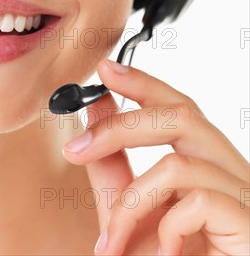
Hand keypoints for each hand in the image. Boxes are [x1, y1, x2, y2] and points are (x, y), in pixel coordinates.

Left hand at [61, 59, 249, 255]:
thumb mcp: (127, 209)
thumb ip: (112, 160)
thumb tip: (96, 107)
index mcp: (205, 160)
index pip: (178, 105)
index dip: (143, 82)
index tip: (105, 69)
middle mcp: (230, 169)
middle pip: (182, 116)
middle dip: (121, 125)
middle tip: (74, 148)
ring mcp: (244, 196)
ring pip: (178, 164)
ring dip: (130, 204)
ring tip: (112, 246)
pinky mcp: (248, 222)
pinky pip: (198, 202)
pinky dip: (167, 228)